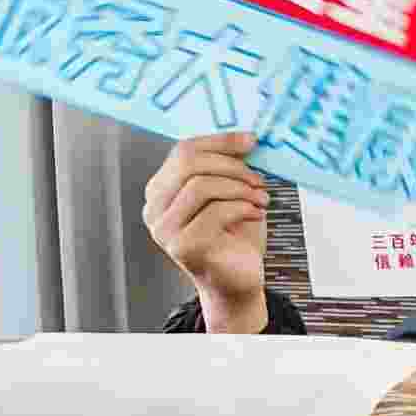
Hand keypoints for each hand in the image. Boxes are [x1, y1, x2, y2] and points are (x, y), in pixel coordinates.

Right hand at [142, 131, 272, 334]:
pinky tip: (255, 213)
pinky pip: (215, 212)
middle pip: (188, 164)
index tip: (252, 141)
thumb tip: (244, 137)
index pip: (183, 151)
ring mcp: (165, 229)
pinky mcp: (183, 246)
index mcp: (161, 189)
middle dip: (232, 165)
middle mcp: (154, 208)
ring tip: (261, 199)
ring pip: (201, 186)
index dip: (220, 141)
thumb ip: (228, 166)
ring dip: (240, 188)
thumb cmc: (235, 235)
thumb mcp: (231, 192)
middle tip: (257, 178)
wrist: (239, 278)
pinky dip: (242, 208)